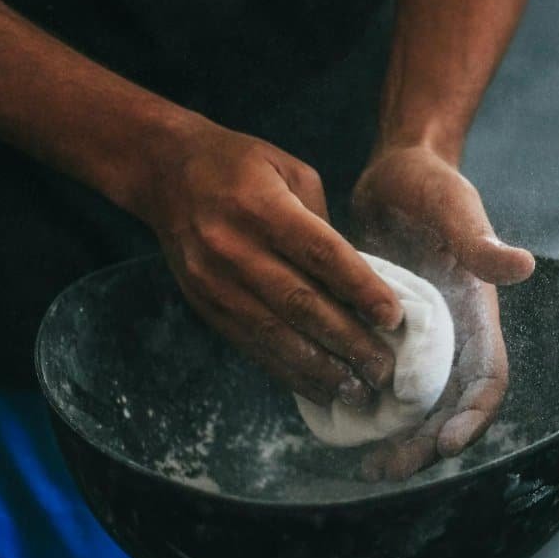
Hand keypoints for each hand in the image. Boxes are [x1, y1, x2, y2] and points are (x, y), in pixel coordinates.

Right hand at [136, 117, 404, 407]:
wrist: (165, 172)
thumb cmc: (242, 166)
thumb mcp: (291, 171)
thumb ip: (324, 225)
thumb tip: (359, 283)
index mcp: (262, 207)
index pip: (320, 254)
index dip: (360, 289)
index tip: (393, 318)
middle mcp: (234, 248)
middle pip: (301, 304)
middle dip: (349, 341)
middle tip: (385, 369)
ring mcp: (215, 282)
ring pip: (276, 335)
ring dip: (321, 369)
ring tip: (359, 391)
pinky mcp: (205, 306)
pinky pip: (252, 346)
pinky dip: (289, 371)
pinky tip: (320, 387)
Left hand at [352, 145, 533, 479]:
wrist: (395, 172)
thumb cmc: (429, 183)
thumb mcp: (452, 206)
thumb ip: (478, 240)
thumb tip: (520, 266)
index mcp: (475, 314)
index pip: (486, 378)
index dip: (472, 417)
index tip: (445, 444)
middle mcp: (452, 336)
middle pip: (448, 408)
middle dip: (424, 445)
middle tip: (388, 471)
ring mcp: (418, 339)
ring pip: (414, 406)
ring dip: (397, 439)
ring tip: (367, 469)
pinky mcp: (386, 335)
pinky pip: (383, 384)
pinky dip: (368, 410)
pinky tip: (338, 427)